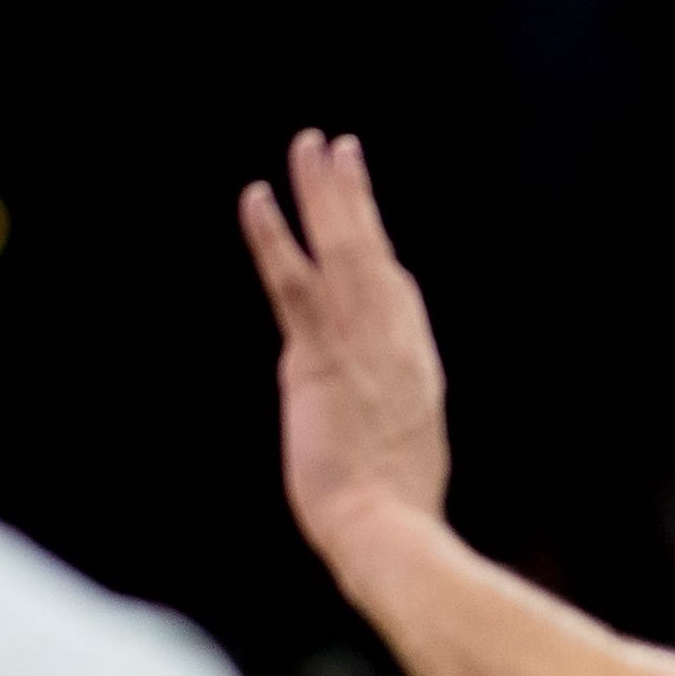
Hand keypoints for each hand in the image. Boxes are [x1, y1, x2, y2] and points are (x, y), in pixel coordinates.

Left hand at [238, 129, 453, 564]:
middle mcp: (393, 342)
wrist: (388, 532)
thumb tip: (377, 432)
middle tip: (339, 148)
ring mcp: (358, 344)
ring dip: (322, 192)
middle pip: (375, 251)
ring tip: (310, 144)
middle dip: (355, 196)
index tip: (365, 222)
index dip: (380, 254)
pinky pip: (293, 282)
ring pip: (342, 248)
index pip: (398, 295)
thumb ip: (390, 428)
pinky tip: (258, 198)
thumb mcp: (407, 461)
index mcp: (416, 369)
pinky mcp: (317, 357)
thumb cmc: (394, 517)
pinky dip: (275, 237)